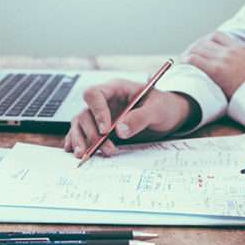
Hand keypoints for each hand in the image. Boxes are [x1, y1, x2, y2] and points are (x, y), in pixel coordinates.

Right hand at [64, 79, 196, 157]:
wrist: (169, 116)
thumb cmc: (164, 107)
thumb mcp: (157, 110)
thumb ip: (140, 118)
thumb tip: (120, 130)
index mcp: (116, 89)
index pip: (95, 94)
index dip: (97, 112)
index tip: (105, 130)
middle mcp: (105, 101)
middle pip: (85, 113)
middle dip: (92, 133)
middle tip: (106, 149)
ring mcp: (101, 115)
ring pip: (80, 124)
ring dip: (81, 140)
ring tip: (84, 155)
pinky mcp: (100, 128)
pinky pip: (82, 133)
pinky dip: (77, 142)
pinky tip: (75, 151)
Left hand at [183, 32, 244, 98]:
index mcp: (240, 49)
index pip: (217, 36)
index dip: (204, 41)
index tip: (199, 48)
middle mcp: (230, 50)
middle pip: (204, 41)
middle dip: (193, 48)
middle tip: (186, 56)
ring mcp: (223, 59)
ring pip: (197, 49)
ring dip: (187, 54)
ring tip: (182, 62)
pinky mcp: (217, 70)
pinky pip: (195, 60)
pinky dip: (186, 61)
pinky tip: (182, 66)